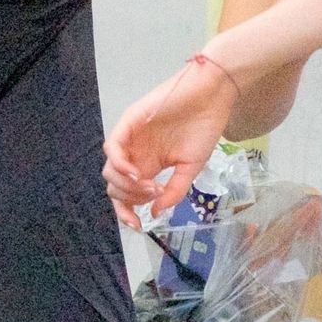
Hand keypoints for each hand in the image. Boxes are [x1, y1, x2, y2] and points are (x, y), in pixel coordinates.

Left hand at [102, 58, 236, 229]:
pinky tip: (136, 173)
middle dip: (130, 199)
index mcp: (148, 166)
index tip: (139, 225)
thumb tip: (156, 213)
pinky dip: (119, 164)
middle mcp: (136, 154)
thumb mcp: (192, 168)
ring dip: (126, 185)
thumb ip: (174, 192)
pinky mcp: (129, 122)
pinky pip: (112, 147)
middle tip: (154, 195)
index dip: (128, 212)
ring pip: (109, 170)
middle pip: (115, 187)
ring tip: (149, 185)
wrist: (212, 96)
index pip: (127, 195)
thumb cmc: (204, 127)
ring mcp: (131, 139)